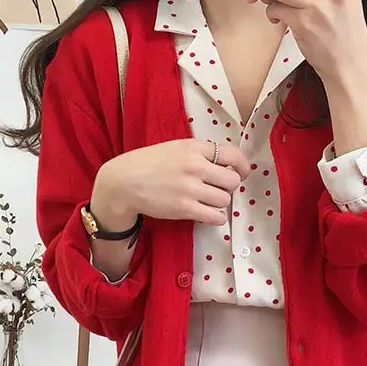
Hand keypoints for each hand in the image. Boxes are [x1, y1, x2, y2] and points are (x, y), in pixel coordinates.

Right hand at [91, 140, 249, 228]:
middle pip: (232, 181)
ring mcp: (190, 188)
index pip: (233, 155)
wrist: (123, 182)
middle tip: (218, 189)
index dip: (242, 167)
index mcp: (194, 148)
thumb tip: (227, 164)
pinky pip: (216, 216)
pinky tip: (207, 214)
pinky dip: (216, 217)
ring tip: (207, 201)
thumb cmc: (149, 164)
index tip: (241, 173)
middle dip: (229, 187)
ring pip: (225, 200)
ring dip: (220, 203)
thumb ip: (200, 153)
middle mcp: (195, 166)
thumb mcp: (176, 148)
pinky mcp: (185, 208)